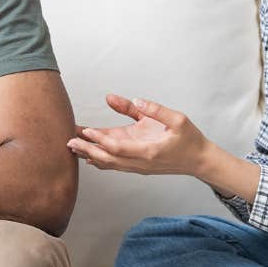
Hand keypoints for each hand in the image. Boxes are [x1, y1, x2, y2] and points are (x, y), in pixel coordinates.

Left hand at [67, 95, 211, 176]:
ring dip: (90, 155)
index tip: (86, 130)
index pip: (118, 147)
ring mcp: (139, 167)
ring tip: (72, 146)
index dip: (100, 139)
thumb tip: (135, 99)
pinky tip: (88, 157)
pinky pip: (115, 165)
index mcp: (149, 151)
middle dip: (87, 149)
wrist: (199, 160)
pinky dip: (100, 161)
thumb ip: (154, 109)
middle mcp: (141, 162)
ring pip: (109, 164)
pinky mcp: (139, 167)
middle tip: (68, 141)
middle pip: (107, 159)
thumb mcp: (177, 118)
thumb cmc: (189, 139)